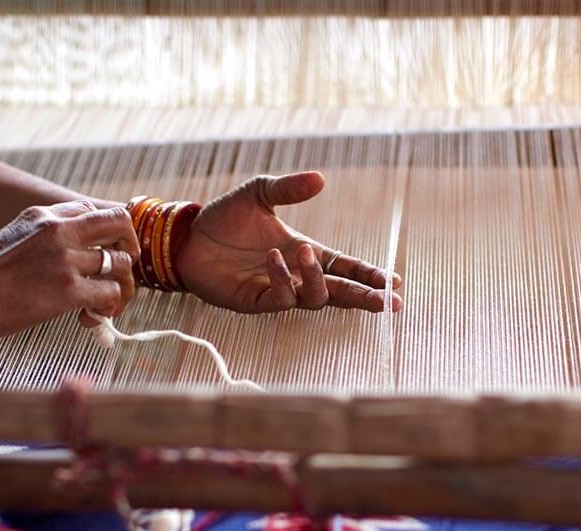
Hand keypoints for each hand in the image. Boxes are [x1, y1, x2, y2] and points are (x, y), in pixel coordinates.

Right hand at [0, 201, 139, 336]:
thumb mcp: (12, 238)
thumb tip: (71, 256)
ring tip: (100, 304)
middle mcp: (60, 230)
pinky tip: (88, 318)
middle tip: (119, 269)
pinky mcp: (69, 290)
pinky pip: (111, 294)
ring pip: (120, 264)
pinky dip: (107, 309)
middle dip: (128, 246)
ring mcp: (66, 259)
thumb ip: (42, 238)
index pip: (93, 211)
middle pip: (120, 223)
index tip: (103, 252)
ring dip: (118, 287)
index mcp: (44, 215)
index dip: (105, 233)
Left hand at [175, 172, 402, 313]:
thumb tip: (320, 178)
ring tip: (306, 253)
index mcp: (304, 252)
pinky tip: (274, 259)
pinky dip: (283, 281)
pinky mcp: (254, 301)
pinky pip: (280, 300)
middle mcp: (296, 275)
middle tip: (387, 303)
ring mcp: (277, 290)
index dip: (368, 275)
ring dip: (316, 279)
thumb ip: (289, 189)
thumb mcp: (259, 194)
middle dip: (364, 297)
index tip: (393, 282)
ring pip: (313, 299)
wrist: (187, 237)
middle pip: (339, 292)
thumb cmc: (224, 218)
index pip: (344, 267)